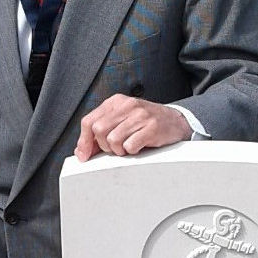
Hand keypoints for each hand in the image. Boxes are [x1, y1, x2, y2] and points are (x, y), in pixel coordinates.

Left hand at [74, 94, 191, 161]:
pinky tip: (138, 147)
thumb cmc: (145, 123)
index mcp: (115, 102)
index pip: (89, 120)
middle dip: (103, 145)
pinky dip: (132, 151)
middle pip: (98, 130)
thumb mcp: (121, 121)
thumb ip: (101, 133)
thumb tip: (81, 150)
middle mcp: (126, 105)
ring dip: (118, 150)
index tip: (84, 155)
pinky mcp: (151, 127)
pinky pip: (130, 146)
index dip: (84, 141)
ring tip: (127, 147)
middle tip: (114, 148)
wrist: (175, 122)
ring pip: (113, 139)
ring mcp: (140, 115)